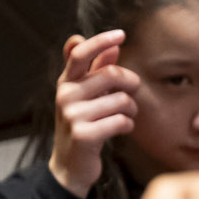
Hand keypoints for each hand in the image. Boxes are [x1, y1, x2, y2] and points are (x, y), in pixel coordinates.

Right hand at [47, 29, 139, 197]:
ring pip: (121, 100)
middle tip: (133, 92)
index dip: (100, 41)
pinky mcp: (83, 135)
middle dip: (131, 83)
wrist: (70, 164)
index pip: (80, 53)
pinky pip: (120, 121)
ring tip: (125, 116)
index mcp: (66, 82)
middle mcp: (65, 95)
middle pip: (110, 74)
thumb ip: (98, 70)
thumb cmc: (82, 124)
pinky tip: (121, 129)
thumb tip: (113, 47)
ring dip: (131, 109)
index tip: (121, 35)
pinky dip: (127, 125)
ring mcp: (72, 116)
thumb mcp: (87, 96)